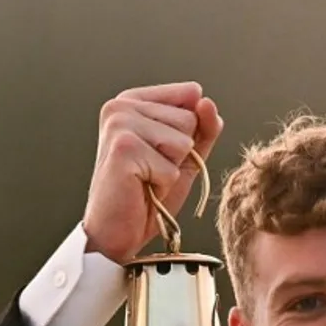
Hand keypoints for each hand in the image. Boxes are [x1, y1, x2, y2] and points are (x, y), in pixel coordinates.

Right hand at [82, 82, 222, 262]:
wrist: (118, 230)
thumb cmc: (147, 193)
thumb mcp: (185, 156)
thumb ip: (203, 128)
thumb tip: (208, 104)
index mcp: (134, 100)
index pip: (191, 95)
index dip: (188, 133)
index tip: (162, 152)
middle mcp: (121, 106)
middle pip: (189, 119)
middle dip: (180, 154)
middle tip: (151, 170)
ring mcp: (119, 124)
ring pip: (183, 142)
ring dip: (171, 169)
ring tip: (146, 178)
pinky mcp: (123, 149)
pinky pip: (172, 167)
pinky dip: (163, 185)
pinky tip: (140, 188)